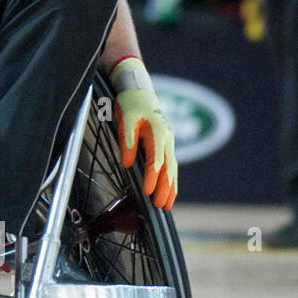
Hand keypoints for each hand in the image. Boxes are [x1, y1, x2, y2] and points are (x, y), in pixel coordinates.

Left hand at [110, 57, 177, 209]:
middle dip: (166, 188)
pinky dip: (171, 179)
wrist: (139, 91)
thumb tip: (128, 163)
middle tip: (161, 206)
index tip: (147, 192)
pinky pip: (171, 165)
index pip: (156, 161)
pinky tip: (170, 191)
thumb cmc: (130, 104)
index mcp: (157, 133)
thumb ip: (127, 141)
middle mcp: (167, 139)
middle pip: (168, 168)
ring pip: (172, 168)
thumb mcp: (125, 120)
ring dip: (171, 187)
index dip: (152, 178)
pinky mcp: (166, 144)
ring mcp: (168, 142)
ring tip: (167, 205)